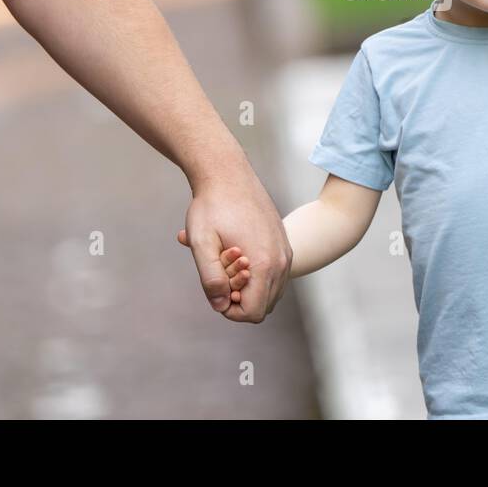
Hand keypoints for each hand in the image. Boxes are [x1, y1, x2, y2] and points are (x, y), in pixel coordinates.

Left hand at [177, 165, 292, 321]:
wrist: (228, 173)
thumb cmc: (211, 207)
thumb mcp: (201, 243)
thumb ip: (211, 279)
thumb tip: (220, 305)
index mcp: (263, 264)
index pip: (254, 313)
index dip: (230, 310)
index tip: (215, 288)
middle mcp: (281, 260)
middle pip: (265, 306)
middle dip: (240, 299)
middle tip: (220, 274)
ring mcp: (286, 251)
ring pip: (271, 291)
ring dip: (250, 287)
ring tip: (228, 263)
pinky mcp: (284, 242)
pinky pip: (276, 274)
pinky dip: (258, 274)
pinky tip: (238, 253)